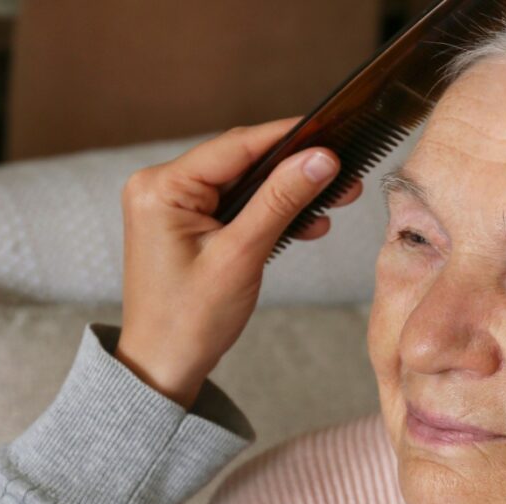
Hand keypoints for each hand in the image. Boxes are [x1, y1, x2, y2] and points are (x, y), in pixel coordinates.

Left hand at [114, 117, 361, 407]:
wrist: (163, 366)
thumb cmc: (189, 320)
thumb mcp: (241, 255)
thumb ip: (281, 201)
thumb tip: (320, 159)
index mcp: (161, 187)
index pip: (236, 146)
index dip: (289, 139)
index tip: (334, 135)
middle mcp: (161, 187)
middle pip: (242, 161)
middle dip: (294, 170)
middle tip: (344, 175)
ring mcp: (172, 205)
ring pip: (244, 183)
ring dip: (287, 194)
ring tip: (334, 200)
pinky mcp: (186, 223)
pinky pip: (236, 205)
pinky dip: (269, 213)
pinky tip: (305, 223)